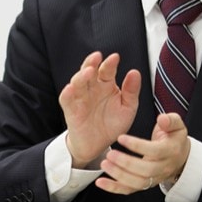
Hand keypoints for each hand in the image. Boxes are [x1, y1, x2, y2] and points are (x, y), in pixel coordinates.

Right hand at [59, 52, 140, 167]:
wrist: (98, 145)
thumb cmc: (112, 124)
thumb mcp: (127, 108)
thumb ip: (131, 91)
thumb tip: (135, 72)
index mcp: (106, 84)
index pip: (107, 70)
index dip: (110, 63)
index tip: (115, 57)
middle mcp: (92, 88)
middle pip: (89, 71)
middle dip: (91, 62)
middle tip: (97, 56)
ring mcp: (80, 97)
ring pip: (77, 82)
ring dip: (81, 75)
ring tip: (88, 71)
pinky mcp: (70, 109)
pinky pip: (66, 99)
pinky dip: (67, 93)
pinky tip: (70, 88)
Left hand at [95, 112, 189, 193]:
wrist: (180, 158)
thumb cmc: (174, 139)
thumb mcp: (177, 125)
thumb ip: (170, 120)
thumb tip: (162, 118)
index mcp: (170, 151)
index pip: (154, 151)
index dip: (137, 145)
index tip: (121, 138)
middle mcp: (163, 168)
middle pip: (145, 170)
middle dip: (126, 163)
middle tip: (110, 154)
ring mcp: (154, 178)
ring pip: (137, 183)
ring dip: (119, 176)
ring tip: (105, 164)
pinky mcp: (145, 184)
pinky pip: (129, 189)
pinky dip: (114, 188)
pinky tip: (101, 182)